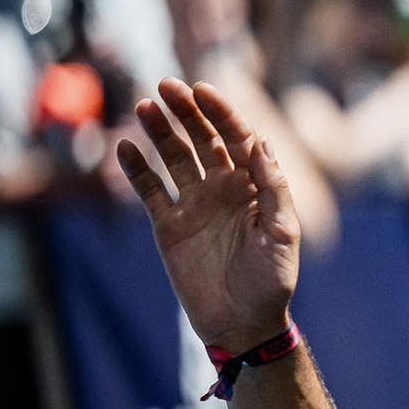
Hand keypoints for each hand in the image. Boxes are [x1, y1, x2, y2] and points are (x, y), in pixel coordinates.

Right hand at [117, 79, 300, 351]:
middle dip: (186, 112)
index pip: (236, 138)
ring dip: (159, 132)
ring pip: (173, 158)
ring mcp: (194, 204)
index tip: (203, 90)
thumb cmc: (271, 279)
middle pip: (201, 139)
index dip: (221, 112)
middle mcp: (223, 188)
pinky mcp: (168, 225)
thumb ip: (273, 186)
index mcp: (254, 185)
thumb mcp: (283, 232)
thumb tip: (260, 141)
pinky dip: (136, 170)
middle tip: (166, 86)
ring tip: (144, 107)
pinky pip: (149, 191)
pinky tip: (125, 147)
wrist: (243, 322)